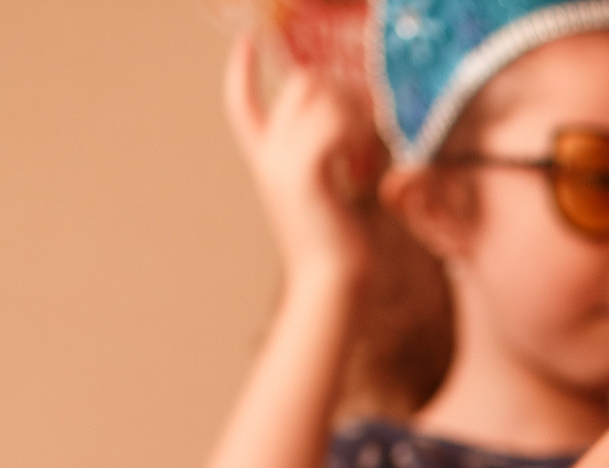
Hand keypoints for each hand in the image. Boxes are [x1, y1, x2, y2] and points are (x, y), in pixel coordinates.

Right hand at [223, 30, 377, 288]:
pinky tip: (363, 168)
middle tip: (366, 134)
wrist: (332, 284)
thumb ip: (328, 157)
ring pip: (321, 92)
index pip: (241, 104)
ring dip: (357, 114)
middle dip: (343, 93)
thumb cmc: (338, 248)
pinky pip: (337, 121)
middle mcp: (269, 155)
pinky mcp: (305, 170)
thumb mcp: (326, 195)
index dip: (241, 70)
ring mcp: (282, 160)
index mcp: (267, 161)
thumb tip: (351, 124)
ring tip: (366, 159)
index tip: (248, 42)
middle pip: (302, 82)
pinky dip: (360, 135)